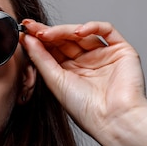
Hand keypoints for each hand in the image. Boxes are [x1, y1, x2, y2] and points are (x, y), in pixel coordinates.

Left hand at [20, 20, 146, 145]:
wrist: (113, 119)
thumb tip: (26, 38)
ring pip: (82, 33)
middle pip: (65, 39)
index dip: (39, 39)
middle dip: (48, 32)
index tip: (24, 30)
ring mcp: (103, 55)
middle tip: (32, 27)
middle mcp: (87, 62)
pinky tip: (78, 31)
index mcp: (70, 72)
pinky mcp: (121, 50)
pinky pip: (107, 30)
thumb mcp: (55, 81)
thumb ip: (40, 58)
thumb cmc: (85, 109)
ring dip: (64, 30)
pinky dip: (92, 26)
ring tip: (48, 33)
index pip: (53, 49)